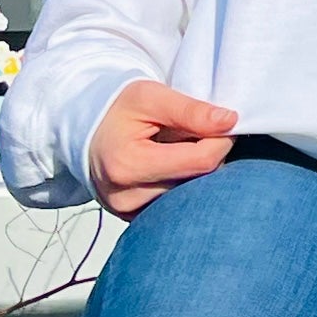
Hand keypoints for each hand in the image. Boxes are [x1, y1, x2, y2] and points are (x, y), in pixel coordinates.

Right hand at [90, 80, 238, 218]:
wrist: (87, 131)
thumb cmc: (117, 110)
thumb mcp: (150, 96)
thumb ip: (190, 110)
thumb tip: (229, 122)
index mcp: (128, 165)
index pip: (201, 161)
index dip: (221, 140)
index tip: (223, 123)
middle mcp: (127, 197)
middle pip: (199, 181)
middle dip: (208, 155)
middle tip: (195, 133)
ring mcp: (131, 213)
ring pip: (191, 196)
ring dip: (196, 171)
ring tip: (175, 149)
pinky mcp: (136, 220)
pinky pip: (177, 205)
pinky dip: (184, 184)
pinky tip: (170, 167)